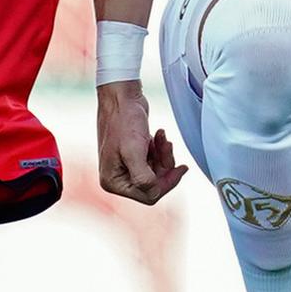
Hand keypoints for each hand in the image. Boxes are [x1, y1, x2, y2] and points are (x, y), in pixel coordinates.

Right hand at [96, 81, 187, 204]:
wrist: (122, 95)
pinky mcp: (133, 154)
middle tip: (168, 147)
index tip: (178, 168)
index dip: (166, 184)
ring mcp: (125, 165)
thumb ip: (144, 178)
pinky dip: (159, 149)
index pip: (148, 195)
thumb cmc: (123, 120)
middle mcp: (117, 176)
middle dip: (165, 167)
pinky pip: (153, 161)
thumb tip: (154, 193)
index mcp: (112, 181)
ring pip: (156, 172)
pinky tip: (157, 135)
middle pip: (153, 184)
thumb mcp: (134, 152)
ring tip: (161, 138)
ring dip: (163, 156)